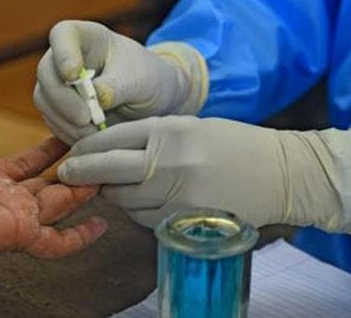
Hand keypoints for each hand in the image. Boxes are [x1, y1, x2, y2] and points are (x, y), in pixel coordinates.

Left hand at [0, 81, 107, 277]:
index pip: (26, 163)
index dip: (47, 150)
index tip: (65, 135)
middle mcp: (4, 198)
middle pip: (50, 182)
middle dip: (74, 165)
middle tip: (97, 148)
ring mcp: (13, 215)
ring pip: (61, 203)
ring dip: (84, 187)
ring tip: (109, 167)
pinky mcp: (17, 231)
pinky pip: (56, 241)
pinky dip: (78, 236)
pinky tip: (100, 225)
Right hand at [34, 20, 206, 143]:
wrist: (153, 102)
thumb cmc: (148, 79)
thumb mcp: (140, 80)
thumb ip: (116, 87)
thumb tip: (94, 98)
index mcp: (85, 37)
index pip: (62, 35)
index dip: (62, 54)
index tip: (73, 75)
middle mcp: (65, 58)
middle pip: (46, 73)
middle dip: (62, 99)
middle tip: (85, 119)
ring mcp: (58, 84)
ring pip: (45, 101)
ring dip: (66, 121)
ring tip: (95, 133)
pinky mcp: (58, 110)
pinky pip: (53, 122)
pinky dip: (69, 133)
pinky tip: (91, 140)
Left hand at [57, 116, 350, 233]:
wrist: (283, 175)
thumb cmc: (235, 145)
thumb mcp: (190, 127)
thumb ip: (150, 138)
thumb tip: (108, 150)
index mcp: (171, 131)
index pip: (112, 138)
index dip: (86, 147)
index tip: (71, 152)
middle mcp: (170, 162)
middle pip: (109, 170)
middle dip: (81, 173)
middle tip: (67, 175)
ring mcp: (177, 195)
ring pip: (124, 200)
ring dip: (113, 194)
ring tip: (117, 185)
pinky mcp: (186, 222)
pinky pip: (144, 219)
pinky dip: (137, 211)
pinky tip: (146, 200)